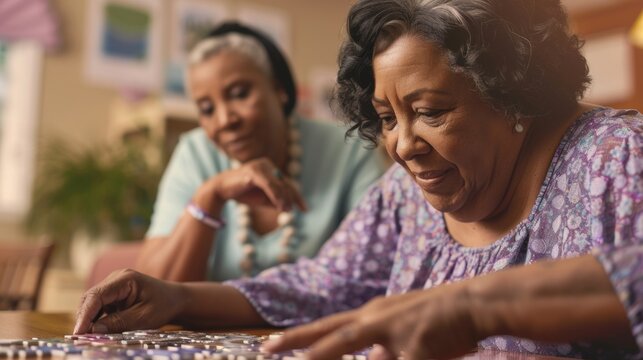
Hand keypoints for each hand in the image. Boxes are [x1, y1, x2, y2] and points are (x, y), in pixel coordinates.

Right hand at [74, 269, 184, 333]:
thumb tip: (94, 330)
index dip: (85, 314)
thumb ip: (120, 322)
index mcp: (125, 279)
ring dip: (89, 320)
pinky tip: (97, 332)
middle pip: (91, 298)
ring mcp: (113, 285)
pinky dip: (96, 319)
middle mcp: (115, 279)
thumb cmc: (163, 305)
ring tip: (88, 337)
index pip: (97, 295)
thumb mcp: (144, 317)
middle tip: (81, 339)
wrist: (175, 299)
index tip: (79, 332)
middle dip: (84, 318)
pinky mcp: (113, 294)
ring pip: (92, 303)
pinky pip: (99, 307)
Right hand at [200, 157, 306, 212]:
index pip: (287, 183)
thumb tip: (289, 208)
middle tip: (292, 211)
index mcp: (269, 168)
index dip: (297, 196)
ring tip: (287, 211)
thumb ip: (275, 201)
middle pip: (285, 183)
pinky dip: (276, 196)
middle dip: (291, 198)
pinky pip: (269, 185)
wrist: (220, 190)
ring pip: (279, 184)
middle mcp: (266, 164)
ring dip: (284, 199)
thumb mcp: (263, 199)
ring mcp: (260, 166)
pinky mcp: (254, 171)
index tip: (305, 209)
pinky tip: (280, 206)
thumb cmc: (242, 193)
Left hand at [263, 283, 480, 359]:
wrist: (473, 303)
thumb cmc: (438, 319)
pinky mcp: (415, 346)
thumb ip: (382, 351)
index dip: (299, 338)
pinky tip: (389, 357)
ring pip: (348, 343)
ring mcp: (393, 332)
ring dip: (324, 353)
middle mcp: (375, 320)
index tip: (272, 345)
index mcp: (371, 316)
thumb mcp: (402, 332)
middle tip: (266, 349)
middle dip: (295, 342)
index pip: (327, 329)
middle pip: (329, 333)